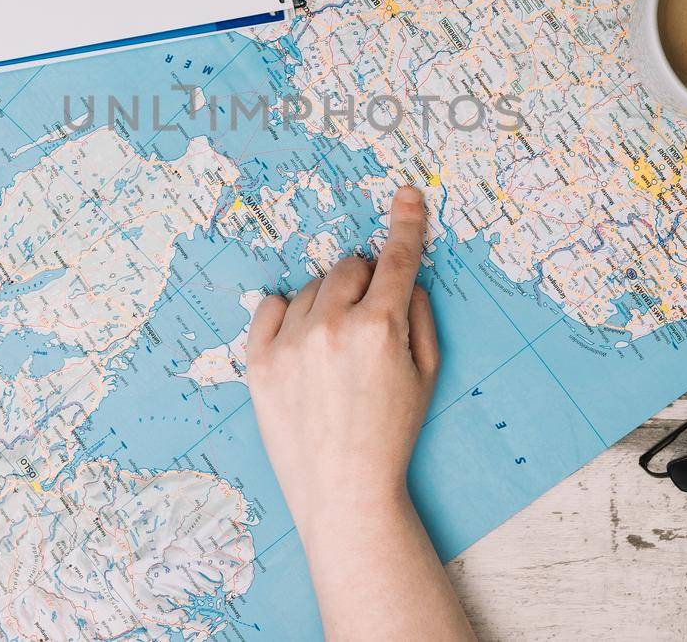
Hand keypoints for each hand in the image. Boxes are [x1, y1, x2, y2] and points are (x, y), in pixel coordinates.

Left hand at [246, 187, 439, 531]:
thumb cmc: (392, 433)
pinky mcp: (260, 361)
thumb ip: (420, 317)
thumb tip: (405, 279)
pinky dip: (288, 314)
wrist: (343, 489)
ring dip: (328, 302)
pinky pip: (271, 306)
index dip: (405, 225)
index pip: (396, 259)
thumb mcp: (427, 375)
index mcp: (380, 328)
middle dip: (363, 283)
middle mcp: (333, 327)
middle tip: (367, 320)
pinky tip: (304, 343)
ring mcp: (291, 342)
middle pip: (349, 268)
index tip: (407, 195)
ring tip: (337, 351)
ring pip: (313, 288)